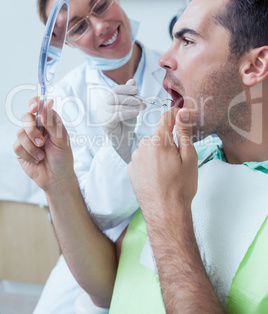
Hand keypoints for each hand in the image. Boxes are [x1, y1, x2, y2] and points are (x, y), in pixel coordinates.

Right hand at [13, 97, 74, 192]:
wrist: (57, 178)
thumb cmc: (62, 157)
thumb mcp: (61, 139)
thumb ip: (52, 122)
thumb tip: (47, 103)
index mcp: (49, 122)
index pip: (39, 105)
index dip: (34, 103)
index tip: (34, 108)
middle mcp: (37, 128)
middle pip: (26, 117)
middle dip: (32, 130)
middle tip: (42, 142)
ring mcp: (27, 138)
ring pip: (20, 133)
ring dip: (32, 146)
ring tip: (42, 155)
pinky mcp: (20, 150)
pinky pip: (17, 146)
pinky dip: (28, 154)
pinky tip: (37, 160)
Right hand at [99, 79, 145, 162]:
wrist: (123, 139)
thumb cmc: (126, 122)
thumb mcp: (130, 106)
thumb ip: (130, 94)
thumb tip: (132, 80)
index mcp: (107, 100)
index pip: (115, 90)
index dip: (126, 89)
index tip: (137, 90)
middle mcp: (102, 106)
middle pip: (115, 97)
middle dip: (130, 98)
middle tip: (142, 102)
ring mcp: (102, 115)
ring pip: (116, 106)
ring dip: (131, 106)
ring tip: (141, 108)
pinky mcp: (105, 124)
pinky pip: (116, 116)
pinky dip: (127, 113)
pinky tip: (136, 114)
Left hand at [127, 108, 197, 222]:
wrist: (165, 213)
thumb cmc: (181, 188)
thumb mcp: (189, 158)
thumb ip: (184, 132)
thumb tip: (182, 112)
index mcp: (159, 141)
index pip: (167, 117)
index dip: (176, 115)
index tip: (183, 117)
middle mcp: (143, 146)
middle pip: (159, 135)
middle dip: (169, 142)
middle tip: (179, 161)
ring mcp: (135, 158)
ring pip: (151, 147)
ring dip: (159, 153)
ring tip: (168, 172)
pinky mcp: (131, 169)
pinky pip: (143, 158)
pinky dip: (150, 163)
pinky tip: (158, 176)